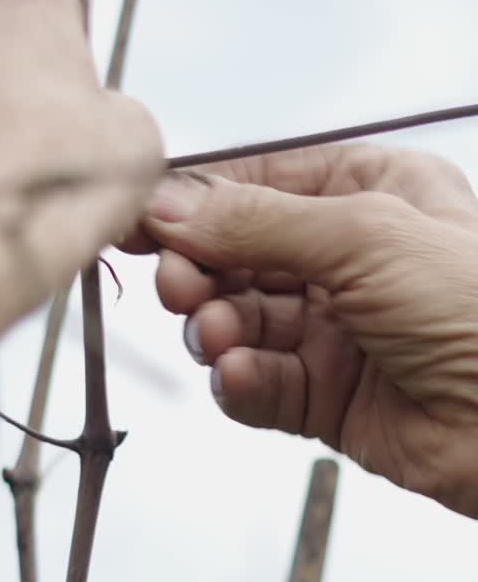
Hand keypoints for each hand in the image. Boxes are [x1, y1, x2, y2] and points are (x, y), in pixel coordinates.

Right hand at [142, 144, 477, 518]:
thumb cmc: (475, 309)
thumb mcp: (363, 235)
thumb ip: (256, 223)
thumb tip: (167, 206)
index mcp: (370, 192)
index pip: (258, 184)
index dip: (195, 202)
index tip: (138, 217)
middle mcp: (348, 258)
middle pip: (236, 256)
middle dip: (200, 271)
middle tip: (179, 286)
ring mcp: (336, 330)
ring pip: (238, 322)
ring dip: (216, 330)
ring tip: (218, 337)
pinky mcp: (327, 396)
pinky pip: (259, 383)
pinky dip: (241, 381)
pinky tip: (242, 378)